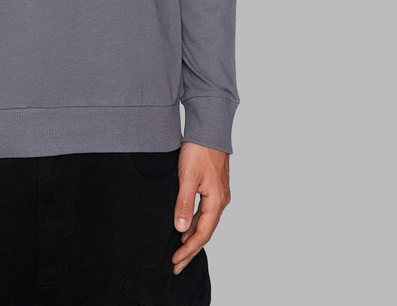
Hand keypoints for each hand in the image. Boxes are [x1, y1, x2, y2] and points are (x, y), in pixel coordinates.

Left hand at [171, 142, 230, 274]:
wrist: (209, 130)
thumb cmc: (198, 151)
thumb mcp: (187, 178)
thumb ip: (184, 204)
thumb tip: (181, 229)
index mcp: (216, 201)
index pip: (202, 233)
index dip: (188, 249)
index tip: (176, 261)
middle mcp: (221, 201)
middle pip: (206, 232)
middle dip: (190, 249)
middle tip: (177, 265)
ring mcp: (219, 194)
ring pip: (206, 223)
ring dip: (193, 237)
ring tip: (180, 250)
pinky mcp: (215, 188)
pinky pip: (206, 213)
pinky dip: (196, 223)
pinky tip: (186, 226)